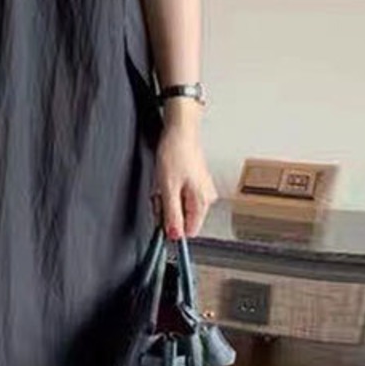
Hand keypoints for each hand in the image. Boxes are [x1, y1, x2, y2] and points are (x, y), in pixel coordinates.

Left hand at [152, 107, 216, 239]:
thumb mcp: (168, 188)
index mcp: (202, 202)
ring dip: (166, 199)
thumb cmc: (176, 152)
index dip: (171, 227)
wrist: (180, 130)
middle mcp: (205, 198)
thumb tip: (173, 235)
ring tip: (163, 182)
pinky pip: (179, 195)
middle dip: (166, 210)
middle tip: (159, 194)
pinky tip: (165, 178)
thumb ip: (171, 214)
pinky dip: (168, 190)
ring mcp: (200, 190)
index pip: (188, 231)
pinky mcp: (194, 183)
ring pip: (178, 207)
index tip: (161, 216)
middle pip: (182, 219)